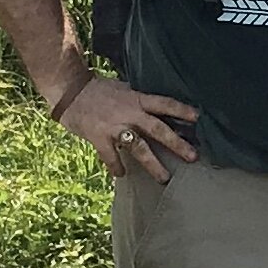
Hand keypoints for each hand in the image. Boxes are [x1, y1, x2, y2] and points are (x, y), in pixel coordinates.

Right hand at [61, 74, 198, 181]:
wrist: (69, 89)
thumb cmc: (95, 89)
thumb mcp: (122, 88)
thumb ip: (137, 99)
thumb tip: (154, 106)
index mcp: (136, 99)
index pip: (164, 103)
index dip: (181, 110)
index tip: (198, 118)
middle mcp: (129, 112)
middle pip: (158, 129)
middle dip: (176, 143)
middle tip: (192, 157)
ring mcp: (114, 126)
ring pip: (138, 147)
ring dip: (153, 164)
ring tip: (164, 178)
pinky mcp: (99, 137)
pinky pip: (110, 156)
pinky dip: (116, 166)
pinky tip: (121, 175)